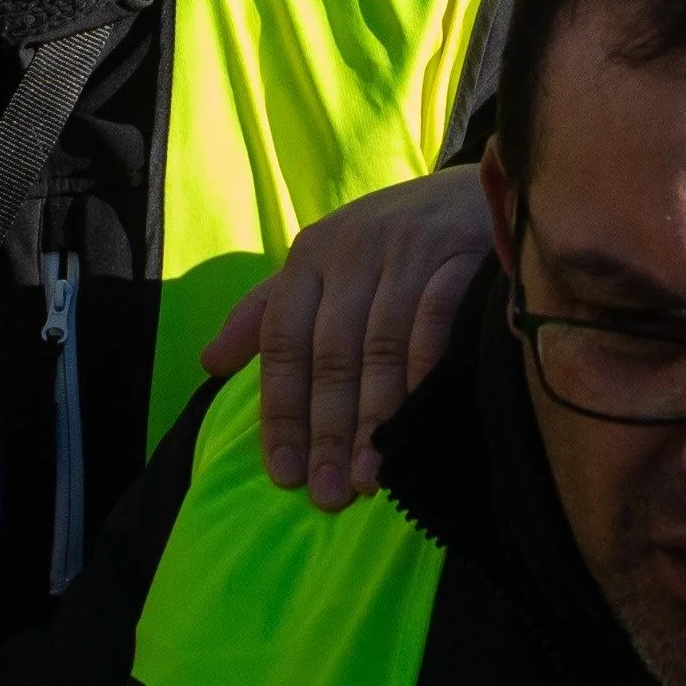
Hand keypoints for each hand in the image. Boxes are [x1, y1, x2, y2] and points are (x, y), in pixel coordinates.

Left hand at [198, 161, 493, 509]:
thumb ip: (266, 313)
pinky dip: (425, 376)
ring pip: (381, 347)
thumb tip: (209, 363)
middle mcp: (352, 249)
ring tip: (368, 478)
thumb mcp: (322, 264)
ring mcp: (407, 250)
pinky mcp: (459, 254)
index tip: (283, 472)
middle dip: (326, 430)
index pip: (283, 341)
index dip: (281, 410)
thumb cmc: (389, 242)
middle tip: (327, 494)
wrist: (477, 191)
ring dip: (374, 418)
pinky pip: (436, 325)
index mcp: (310, 256)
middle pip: (331, 354)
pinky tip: (419, 424)